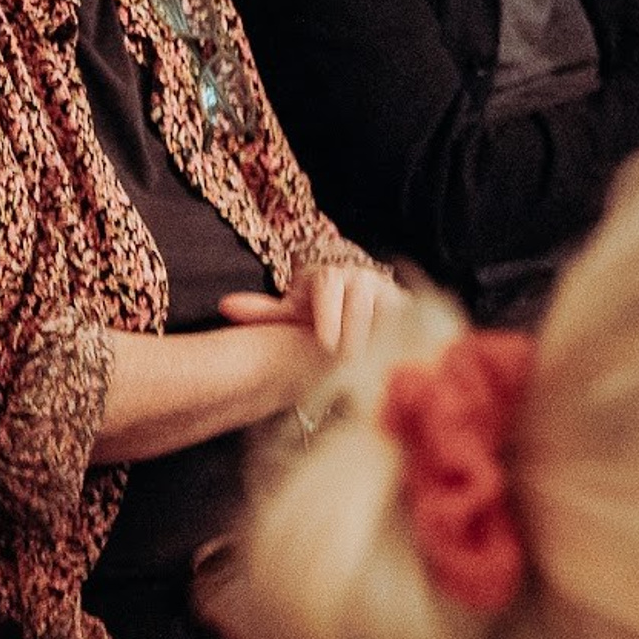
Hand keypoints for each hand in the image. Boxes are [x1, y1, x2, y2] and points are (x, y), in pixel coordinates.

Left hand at [218, 264, 398, 363]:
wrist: (359, 310)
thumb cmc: (318, 314)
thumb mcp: (292, 314)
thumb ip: (263, 312)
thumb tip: (224, 307)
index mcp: (329, 274)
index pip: (328, 284)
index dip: (327, 313)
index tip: (325, 344)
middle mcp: (361, 276)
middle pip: (360, 299)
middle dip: (354, 333)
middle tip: (347, 362)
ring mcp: (390, 290)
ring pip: (387, 310)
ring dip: (377, 338)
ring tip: (368, 364)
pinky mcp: (413, 307)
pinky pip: (411, 321)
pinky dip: (401, 340)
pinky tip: (392, 360)